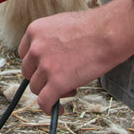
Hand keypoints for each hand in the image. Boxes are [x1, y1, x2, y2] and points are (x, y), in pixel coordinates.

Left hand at [18, 0, 133, 113]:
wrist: (109, 33)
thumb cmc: (94, 27)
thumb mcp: (61, 25)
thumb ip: (50, 39)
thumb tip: (49, 56)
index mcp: (35, 31)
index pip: (24, 54)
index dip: (35, 64)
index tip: (43, 69)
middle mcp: (35, 48)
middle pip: (29, 72)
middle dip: (42, 78)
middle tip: (59, 79)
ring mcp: (45, 66)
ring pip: (36, 88)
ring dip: (50, 91)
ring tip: (70, 88)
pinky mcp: (57, 83)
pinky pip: (45, 101)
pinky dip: (50, 108)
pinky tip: (60, 109)